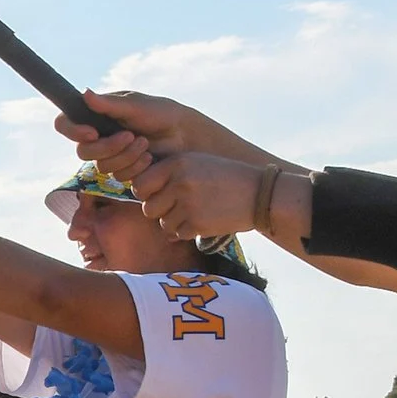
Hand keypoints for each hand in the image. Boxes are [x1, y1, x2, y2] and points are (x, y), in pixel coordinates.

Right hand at [52, 92, 266, 183]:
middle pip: (83, 152)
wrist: (185, 136)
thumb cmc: (161, 114)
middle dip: (108, 147)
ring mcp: (110, 156)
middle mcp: (98, 137)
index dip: (72, 130)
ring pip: (101, 167)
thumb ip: (109, 104)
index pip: (65, 124)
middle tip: (130, 136)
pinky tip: (150, 158)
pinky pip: (118, 177)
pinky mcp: (124, 172)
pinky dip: (136, 167)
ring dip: (126, 156)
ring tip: (146, 145)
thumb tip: (84, 93)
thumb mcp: (136, 106)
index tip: (92, 132)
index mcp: (95, 117)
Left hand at [132, 152, 279, 242]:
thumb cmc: (225, 178)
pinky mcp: (197, 223)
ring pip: (163, 223)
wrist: (259, 194)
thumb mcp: (196, 163)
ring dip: (175, 223)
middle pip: (148, 208)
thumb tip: (137, 190)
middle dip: (160, 211)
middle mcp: (179, 182)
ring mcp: (188, 204)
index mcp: (176, 164)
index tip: (157, 195)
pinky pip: (178, 234)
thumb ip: (168, 173)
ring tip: (196, 212)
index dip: (145, 194)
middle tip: (178, 207)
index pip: (140, 185)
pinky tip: (204, 221)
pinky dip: (188, 232)